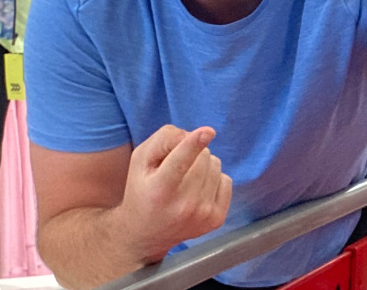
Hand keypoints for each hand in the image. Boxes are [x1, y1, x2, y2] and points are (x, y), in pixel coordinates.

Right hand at [116, 126, 231, 263]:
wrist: (146, 234)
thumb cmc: (142, 189)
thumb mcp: (140, 160)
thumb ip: (163, 140)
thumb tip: (191, 135)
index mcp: (160, 190)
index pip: (179, 163)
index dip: (194, 144)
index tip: (208, 131)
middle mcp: (183, 205)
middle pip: (203, 156)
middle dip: (193, 152)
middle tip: (177, 166)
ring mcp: (202, 215)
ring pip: (216, 165)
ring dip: (203, 165)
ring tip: (186, 179)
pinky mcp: (216, 220)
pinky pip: (226, 180)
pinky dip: (214, 179)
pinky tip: (198, 190)